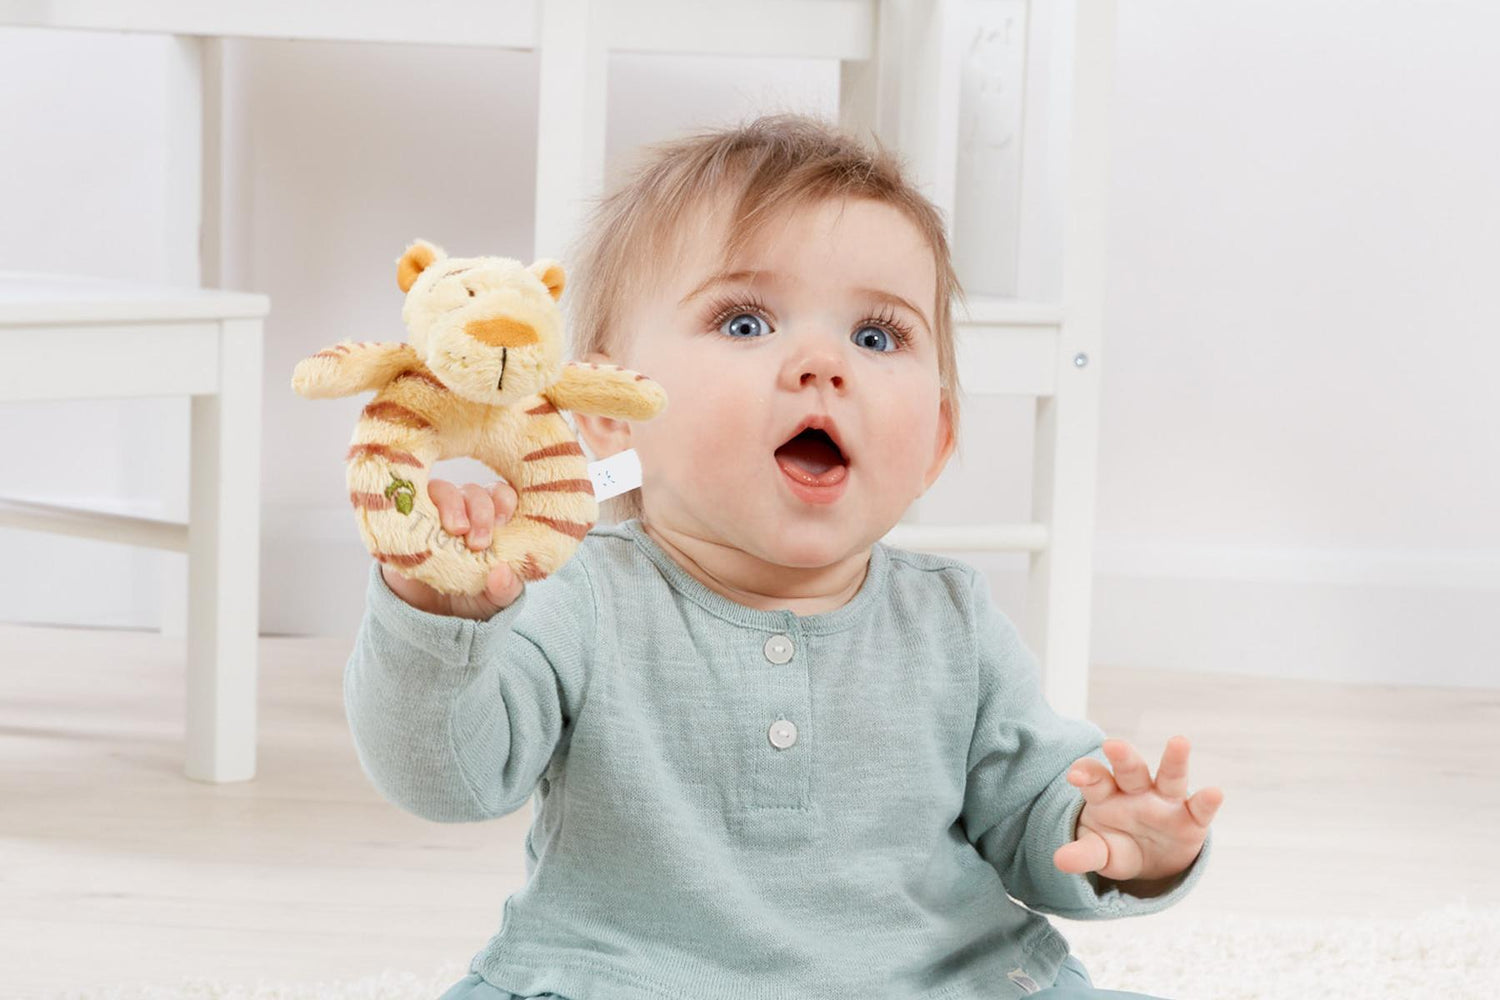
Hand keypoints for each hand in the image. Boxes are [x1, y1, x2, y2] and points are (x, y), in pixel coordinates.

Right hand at [380, 478, 523, 620]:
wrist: (426, 618)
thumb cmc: (469, 599)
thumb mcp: (493, 600)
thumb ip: (505, 589)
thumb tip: (502, 572)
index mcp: (490, 523)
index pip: (500, 495)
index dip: (503, 500)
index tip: (502, 521)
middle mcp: (462, 512)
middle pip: (473, 491)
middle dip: (480, 511)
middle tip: (478, 543)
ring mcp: (431, 514)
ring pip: (442, 489)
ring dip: (452, 504)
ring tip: (455, 530)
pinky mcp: (402, 522)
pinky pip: (404, 502)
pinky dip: (411, 506)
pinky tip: (418, 526)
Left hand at [1053, 736, 1223, 886]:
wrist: (1150, 860)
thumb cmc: (1118, 845)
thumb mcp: (1100, 852)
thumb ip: (1084, 853)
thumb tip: (1059, 861)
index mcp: (1107, 794)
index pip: (1095, 777)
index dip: (1086, 773)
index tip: (1075, 776)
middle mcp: (1137, 791)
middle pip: (1130, 770)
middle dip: (1123, 757)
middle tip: (1113, 744)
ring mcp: (1166, 802)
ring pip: (1169, 777)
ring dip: (1174, 760)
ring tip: (1179, 742)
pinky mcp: (1191, 819)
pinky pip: (1200, 809)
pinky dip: (1207, 801)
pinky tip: (1214, 792)